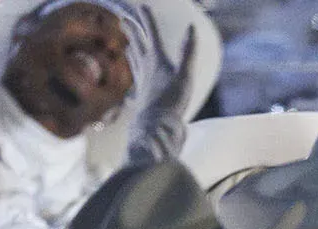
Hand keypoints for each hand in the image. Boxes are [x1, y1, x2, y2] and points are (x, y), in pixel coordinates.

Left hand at [126, 13, 195, 165]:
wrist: (156, 128)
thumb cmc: (171, 102)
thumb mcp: (184, 75)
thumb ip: (188, 52)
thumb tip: (191, 28)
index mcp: (156, 60)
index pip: (150, 35)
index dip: (147, 20)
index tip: (142, 6)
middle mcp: (146, 69)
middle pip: (139, 45)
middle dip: (134, 31)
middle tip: (126, 19)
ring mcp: (142, 82)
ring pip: (135, 61)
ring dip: (132, 50)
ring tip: (128, 44)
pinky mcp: (142, 96)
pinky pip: (137, 78)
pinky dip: (135, 73)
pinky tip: (135, 76)